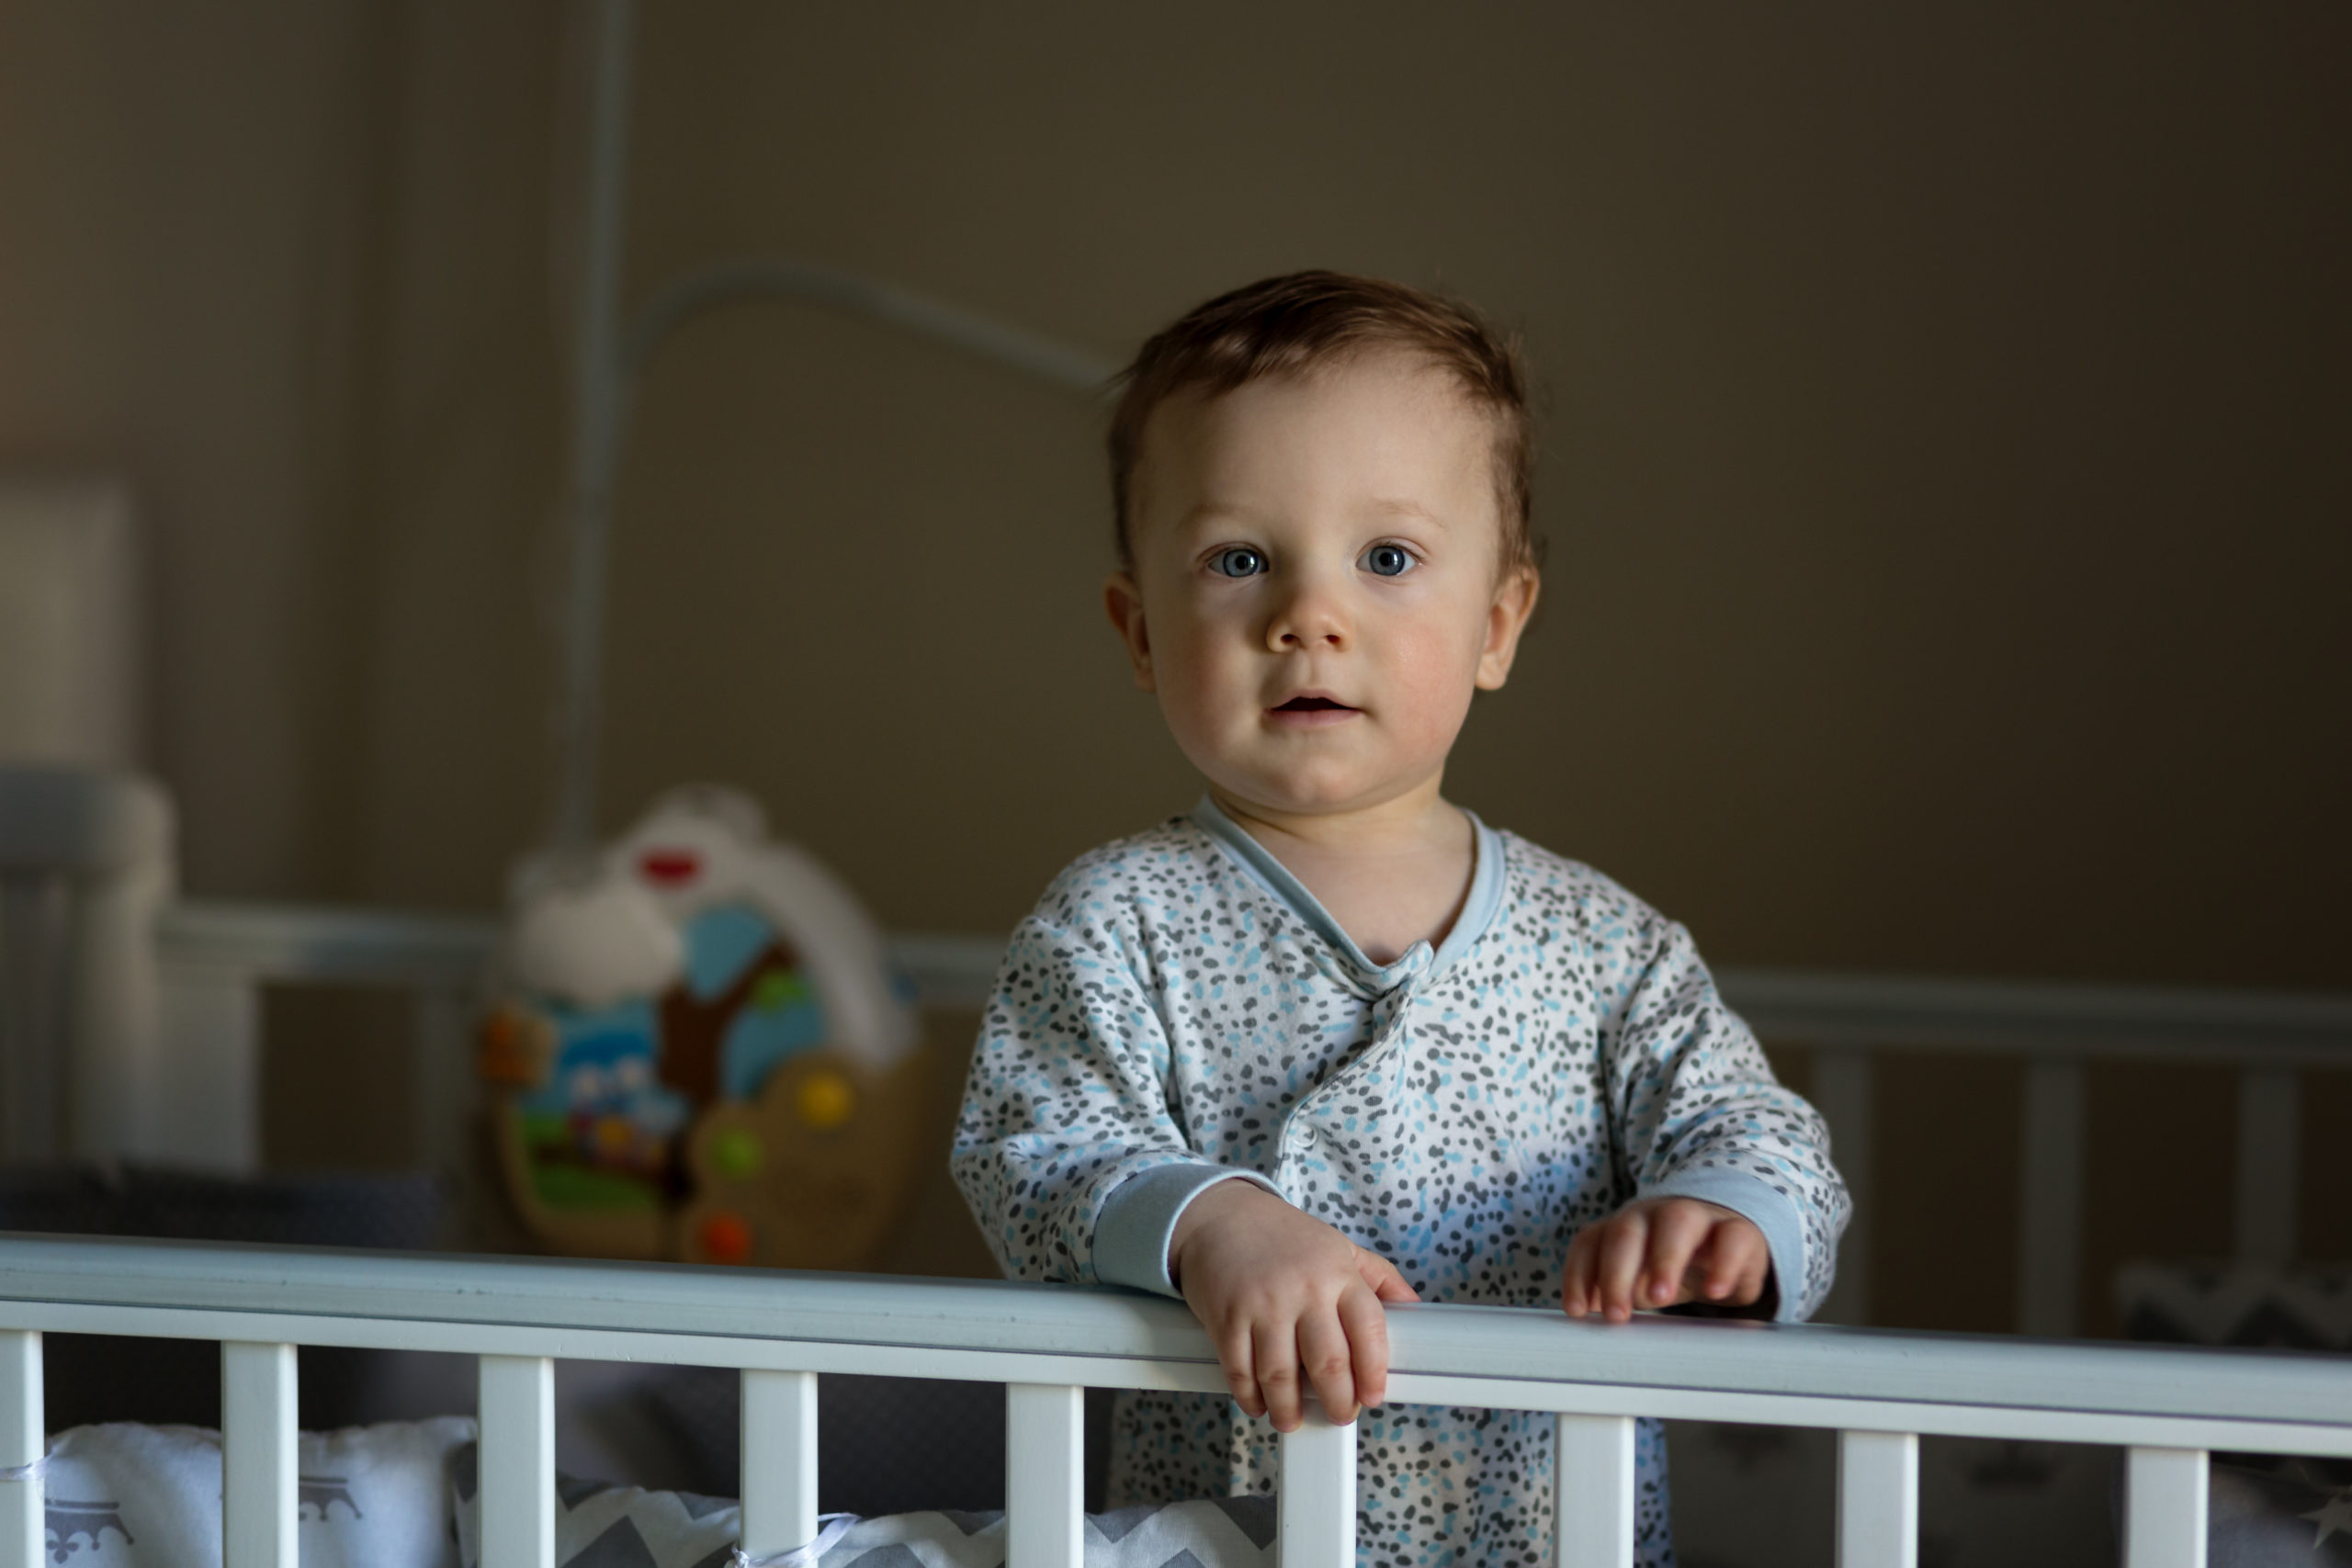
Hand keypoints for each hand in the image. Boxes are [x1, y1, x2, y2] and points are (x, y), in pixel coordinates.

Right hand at [1168, 1180, 1419, 1430]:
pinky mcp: (1226, 1318)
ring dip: (1288, 1410)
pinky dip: (1250, 1397)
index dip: (1373, 1372)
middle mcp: (1303, 1290)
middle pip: (1328, 1363)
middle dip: (1338, 1402)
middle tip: (1339, 1415)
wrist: (1219, 1215)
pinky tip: (1258, 1404)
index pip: (1369, 1330)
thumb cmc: (1284, 1236)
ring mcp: (1262, 1305)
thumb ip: (1379, 1277)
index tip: (1372, 1397)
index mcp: (1338, 1274)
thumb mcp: (1339, 1247)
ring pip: (1281, 1376)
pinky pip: (1239, 1370)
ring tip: (1292, 1420)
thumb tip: (1415, 1308)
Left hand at [1561, 1197, 1768, 1322]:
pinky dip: (1723, 1263)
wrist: (1732, 1244)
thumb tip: (1590, 1316)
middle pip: (1626, 1231)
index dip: (1579, 1274)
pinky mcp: (1739, 1230)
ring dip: (1664, 1259)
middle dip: (1616, 1273)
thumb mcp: (1641, 1280)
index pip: (1591, 1242)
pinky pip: (1731, 1237)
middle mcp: (1654, 1215)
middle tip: (1616, 1315)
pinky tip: (1715, 1291)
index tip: (1576, 1311)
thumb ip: (1617, 1292)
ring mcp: (1698, 1216)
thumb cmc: (1673, 1264)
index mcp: (1623, 1227)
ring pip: (1676, 1222)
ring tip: (1659, 1298)